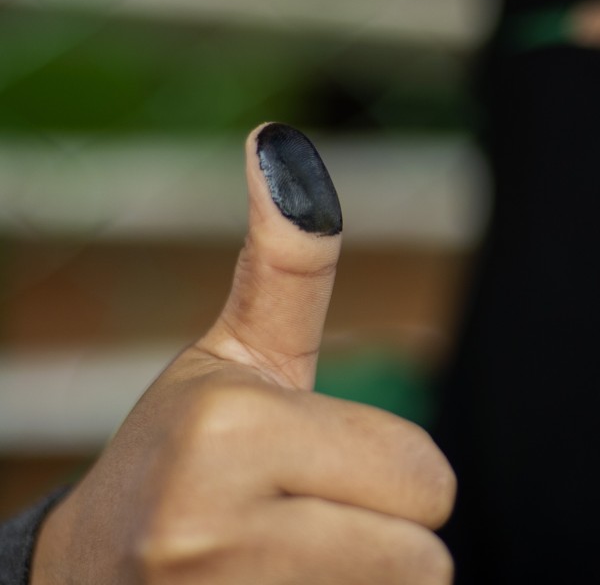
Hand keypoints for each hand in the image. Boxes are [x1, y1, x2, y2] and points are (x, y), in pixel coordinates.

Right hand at [30, 123, 455, 583]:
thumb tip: (281, 140)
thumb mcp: (233, 357)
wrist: (88, 574)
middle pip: (425, 558)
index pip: (428, 478)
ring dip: (365, 581)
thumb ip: (287, 263)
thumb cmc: (180, 453)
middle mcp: (215, 530)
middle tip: (307, 521)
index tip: (321, 470)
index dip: (394, 475)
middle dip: (384, 535)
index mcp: (232, 432)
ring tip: (287, 564)